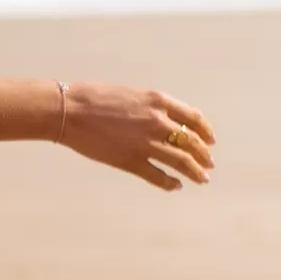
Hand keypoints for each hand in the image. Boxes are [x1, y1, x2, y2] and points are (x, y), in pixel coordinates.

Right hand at [59, 83, 213, 190]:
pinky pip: (158, 175)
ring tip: (202, 179)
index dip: (205, 131)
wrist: (69, 111)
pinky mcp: (131, 161)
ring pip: (181, 161)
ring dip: (195, 172)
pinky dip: (170, 183)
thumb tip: (162, 121)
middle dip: (203, 155)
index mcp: (158, 101)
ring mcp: (146, 143)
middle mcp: (158, 122)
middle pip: (191, 142)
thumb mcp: (131, 94)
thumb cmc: (93, 98)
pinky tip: (175, 186)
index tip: (211, 141)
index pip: (193, 118)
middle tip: (208, 164)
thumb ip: (150, 107)